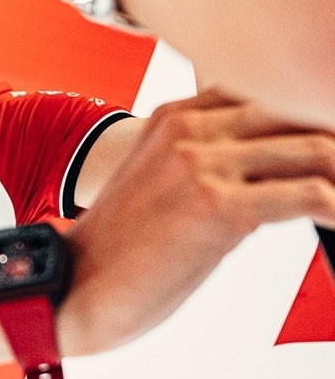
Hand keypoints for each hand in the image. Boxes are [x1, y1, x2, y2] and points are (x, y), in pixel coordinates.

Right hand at [61, 91, 334, 354]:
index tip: (329, 141)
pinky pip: (309, 195)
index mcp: (174, 117)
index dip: (312, 112)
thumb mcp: (158, 182)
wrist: (69, 288)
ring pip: (315, 147)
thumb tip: (270, 175)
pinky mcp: (218, 208)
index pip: (268, 90)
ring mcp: (203, 165)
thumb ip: (207, 161)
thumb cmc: (114, 251)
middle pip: (299, 109)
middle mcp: (188, 130)